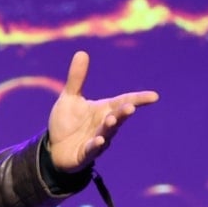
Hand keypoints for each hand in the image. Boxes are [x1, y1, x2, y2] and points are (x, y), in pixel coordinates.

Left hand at [48, 51, 158, 172]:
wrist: (53, 148)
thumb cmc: (66, 123)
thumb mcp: (69, 98)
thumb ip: (77, 79)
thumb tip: (82, 52)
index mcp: (104, 109)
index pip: (124, 101)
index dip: (139, 99)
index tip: (154, 96)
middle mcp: (104, 125)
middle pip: (118, 117)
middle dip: (123, 113)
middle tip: (130, 107)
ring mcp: (97, 140)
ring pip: (107, 133)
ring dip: (110, 126)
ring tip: (112, 119)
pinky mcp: (85, 154)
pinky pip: (93, 150)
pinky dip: (96, 145)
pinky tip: (100, 140)